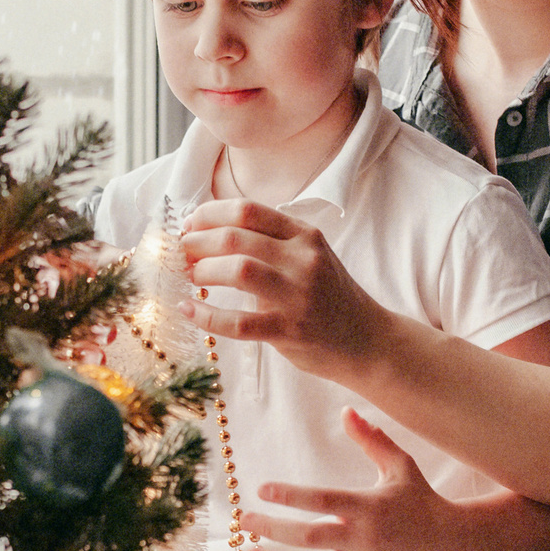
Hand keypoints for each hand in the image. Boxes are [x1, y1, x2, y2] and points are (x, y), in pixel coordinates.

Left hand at [179, 200, 387, 379]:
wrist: (367, 339)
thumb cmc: (329, 296)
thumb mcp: (309, 256)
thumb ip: (271, 242)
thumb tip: (211, 232)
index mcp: (304, 235)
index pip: (248, 210)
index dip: (210, 214)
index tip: (190, 224)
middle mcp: (303, 259)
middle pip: (236, 237)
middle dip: (198, 242)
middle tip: (183, 252)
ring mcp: (297, 295)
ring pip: (237, 271)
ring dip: (203, 272)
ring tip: (190, 276)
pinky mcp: (289, 330)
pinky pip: (238, 322)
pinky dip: (207, 316)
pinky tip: (189, 310)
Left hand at [241, 409, 462, 550]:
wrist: (452, 544)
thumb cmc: (422, 500)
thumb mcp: (401, 466)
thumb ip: (372, 440)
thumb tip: (346, 410)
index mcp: (369, 506)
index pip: (323, 500)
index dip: (291, 495)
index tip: (262, 489)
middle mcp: (364, 538)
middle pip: (309, 536)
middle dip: (272, 529)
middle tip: (243, 520)